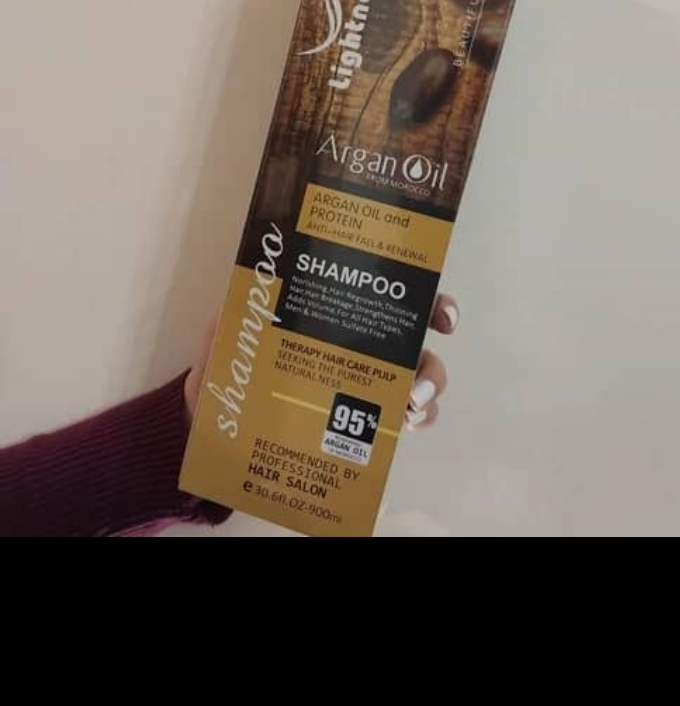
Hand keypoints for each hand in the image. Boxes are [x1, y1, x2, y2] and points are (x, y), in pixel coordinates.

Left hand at [184, 293, 458, 429]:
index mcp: (338, 314)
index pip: (393, 299)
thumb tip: (268, 277)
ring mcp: (360, 385)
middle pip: (417, 348)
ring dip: (427, 397)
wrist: (209, 417)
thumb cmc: (227, 362)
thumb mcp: (233, 325)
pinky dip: (412, 424)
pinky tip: (403, 428)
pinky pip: (394, 424)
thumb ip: (250, 301)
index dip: (430, 303)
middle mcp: (359, 346)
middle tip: (416, 387)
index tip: (443, 319)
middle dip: (431, 366)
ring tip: (408, 412)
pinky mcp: (352, 424)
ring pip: (416, 385)